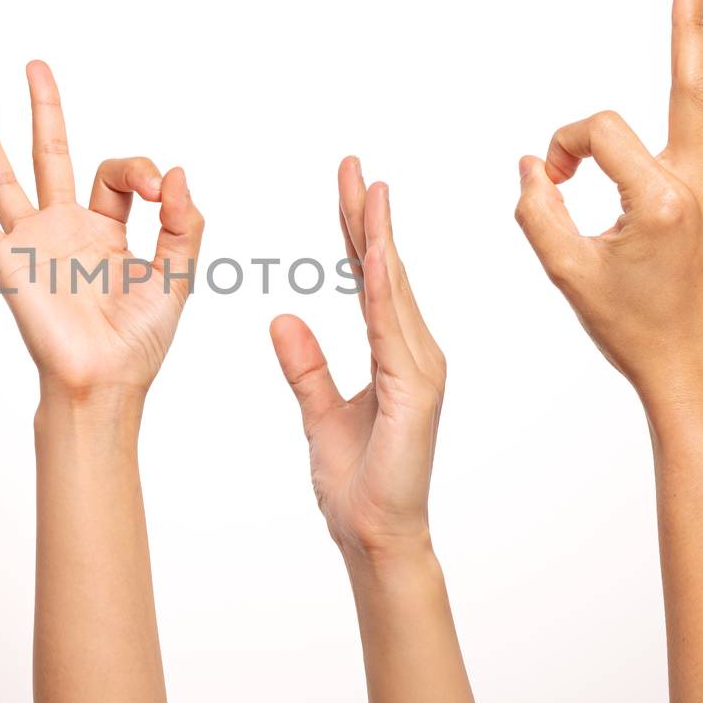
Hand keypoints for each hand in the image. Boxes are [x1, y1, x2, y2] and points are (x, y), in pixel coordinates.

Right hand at [0, 61, 203, 395]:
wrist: (104, 381)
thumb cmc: (140, 340)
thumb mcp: (178, 275)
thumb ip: (183, 223)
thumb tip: (177, 171)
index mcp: (110, 231)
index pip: (118, 174)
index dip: (142, 169)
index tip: (161, 191)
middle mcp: (68, 230)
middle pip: (54, 154)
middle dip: (46, 110)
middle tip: (35, 66)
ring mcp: (35, 244)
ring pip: (8, 180)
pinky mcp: (11, 263)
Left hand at [269, 158, 446, 561]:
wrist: (374, 537)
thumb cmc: (356, 482)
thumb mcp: (318, 413)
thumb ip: (306, 365)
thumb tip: (283, 315)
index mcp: (393, 352)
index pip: (369, 277)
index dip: (357, 230)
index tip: (349, 184)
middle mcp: (413, 352)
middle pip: (384, 271)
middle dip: (367, 216)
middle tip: (354, 165)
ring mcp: (420, 370)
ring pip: (393, 290)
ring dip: (379, 239)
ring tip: (369, 192)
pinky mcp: (415, 391)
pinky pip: (391, 331)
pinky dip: (381, 291)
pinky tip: (370, 257)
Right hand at [514, 0, 702, 404]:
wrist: (688, 366)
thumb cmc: (628, 325)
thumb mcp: (565, 271)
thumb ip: (537, 210)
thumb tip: (534, 165)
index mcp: (656, 200)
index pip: (600, 133)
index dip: (565, 145)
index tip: (553, 178)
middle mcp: (701, 188)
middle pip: (694, 87)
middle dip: (690, 27)